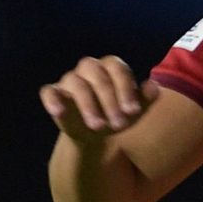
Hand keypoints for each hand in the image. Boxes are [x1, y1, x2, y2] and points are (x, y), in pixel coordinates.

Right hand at [40, 56, 156, 142]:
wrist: (96, 133)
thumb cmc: (117, 115)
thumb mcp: (133, 112)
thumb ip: (145, 100)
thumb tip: (153, 87)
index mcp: (110, 68)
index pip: (118, 68)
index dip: (126, 88)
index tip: (133, 111)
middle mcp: (89, 68)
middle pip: (98, 75)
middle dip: (110, 100)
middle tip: (120, 124)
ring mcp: (70, 80)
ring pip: (76, 83)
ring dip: (88, 105)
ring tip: (99, 127)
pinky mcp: (54, 94)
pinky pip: (48, 92)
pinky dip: (52, 100)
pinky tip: (59, 113)